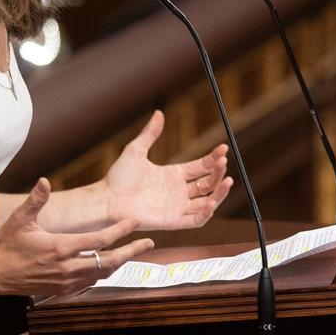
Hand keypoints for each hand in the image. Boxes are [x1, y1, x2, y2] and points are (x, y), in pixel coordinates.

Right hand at [0, 178, 153, 294]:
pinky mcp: (63, 289)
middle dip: (132, 251)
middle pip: (109, 261)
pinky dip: (103, 273)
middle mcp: (67, 267)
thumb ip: (36, 200)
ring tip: (134, 253)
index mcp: (60, 247)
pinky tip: (109, 265)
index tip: (136, 222)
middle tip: (149, 243)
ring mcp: (66, 281)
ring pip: (102, 273)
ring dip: (120, 263)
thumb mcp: (20, 220)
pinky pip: (90, 282)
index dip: (121, 230)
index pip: (100, 240)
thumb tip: (45, 181)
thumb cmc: (7, 244)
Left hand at [104, 110, 232, 230]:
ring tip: (228, 180)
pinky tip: (212, 201)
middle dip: (219, 173)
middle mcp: (179, 192)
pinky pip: (196, 220)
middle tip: (224, 161)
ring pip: (207, 201)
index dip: (213, 159)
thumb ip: (150, 133)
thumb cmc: (118, 177)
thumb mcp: (136, 150)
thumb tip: (159, 113)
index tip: (223, 149)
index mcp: (174, 175)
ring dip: (220, 192)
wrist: (107, 199)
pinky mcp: (174, 221)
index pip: (202, 167)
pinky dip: (207, 212)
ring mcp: (178, 207)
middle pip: (208, 183)